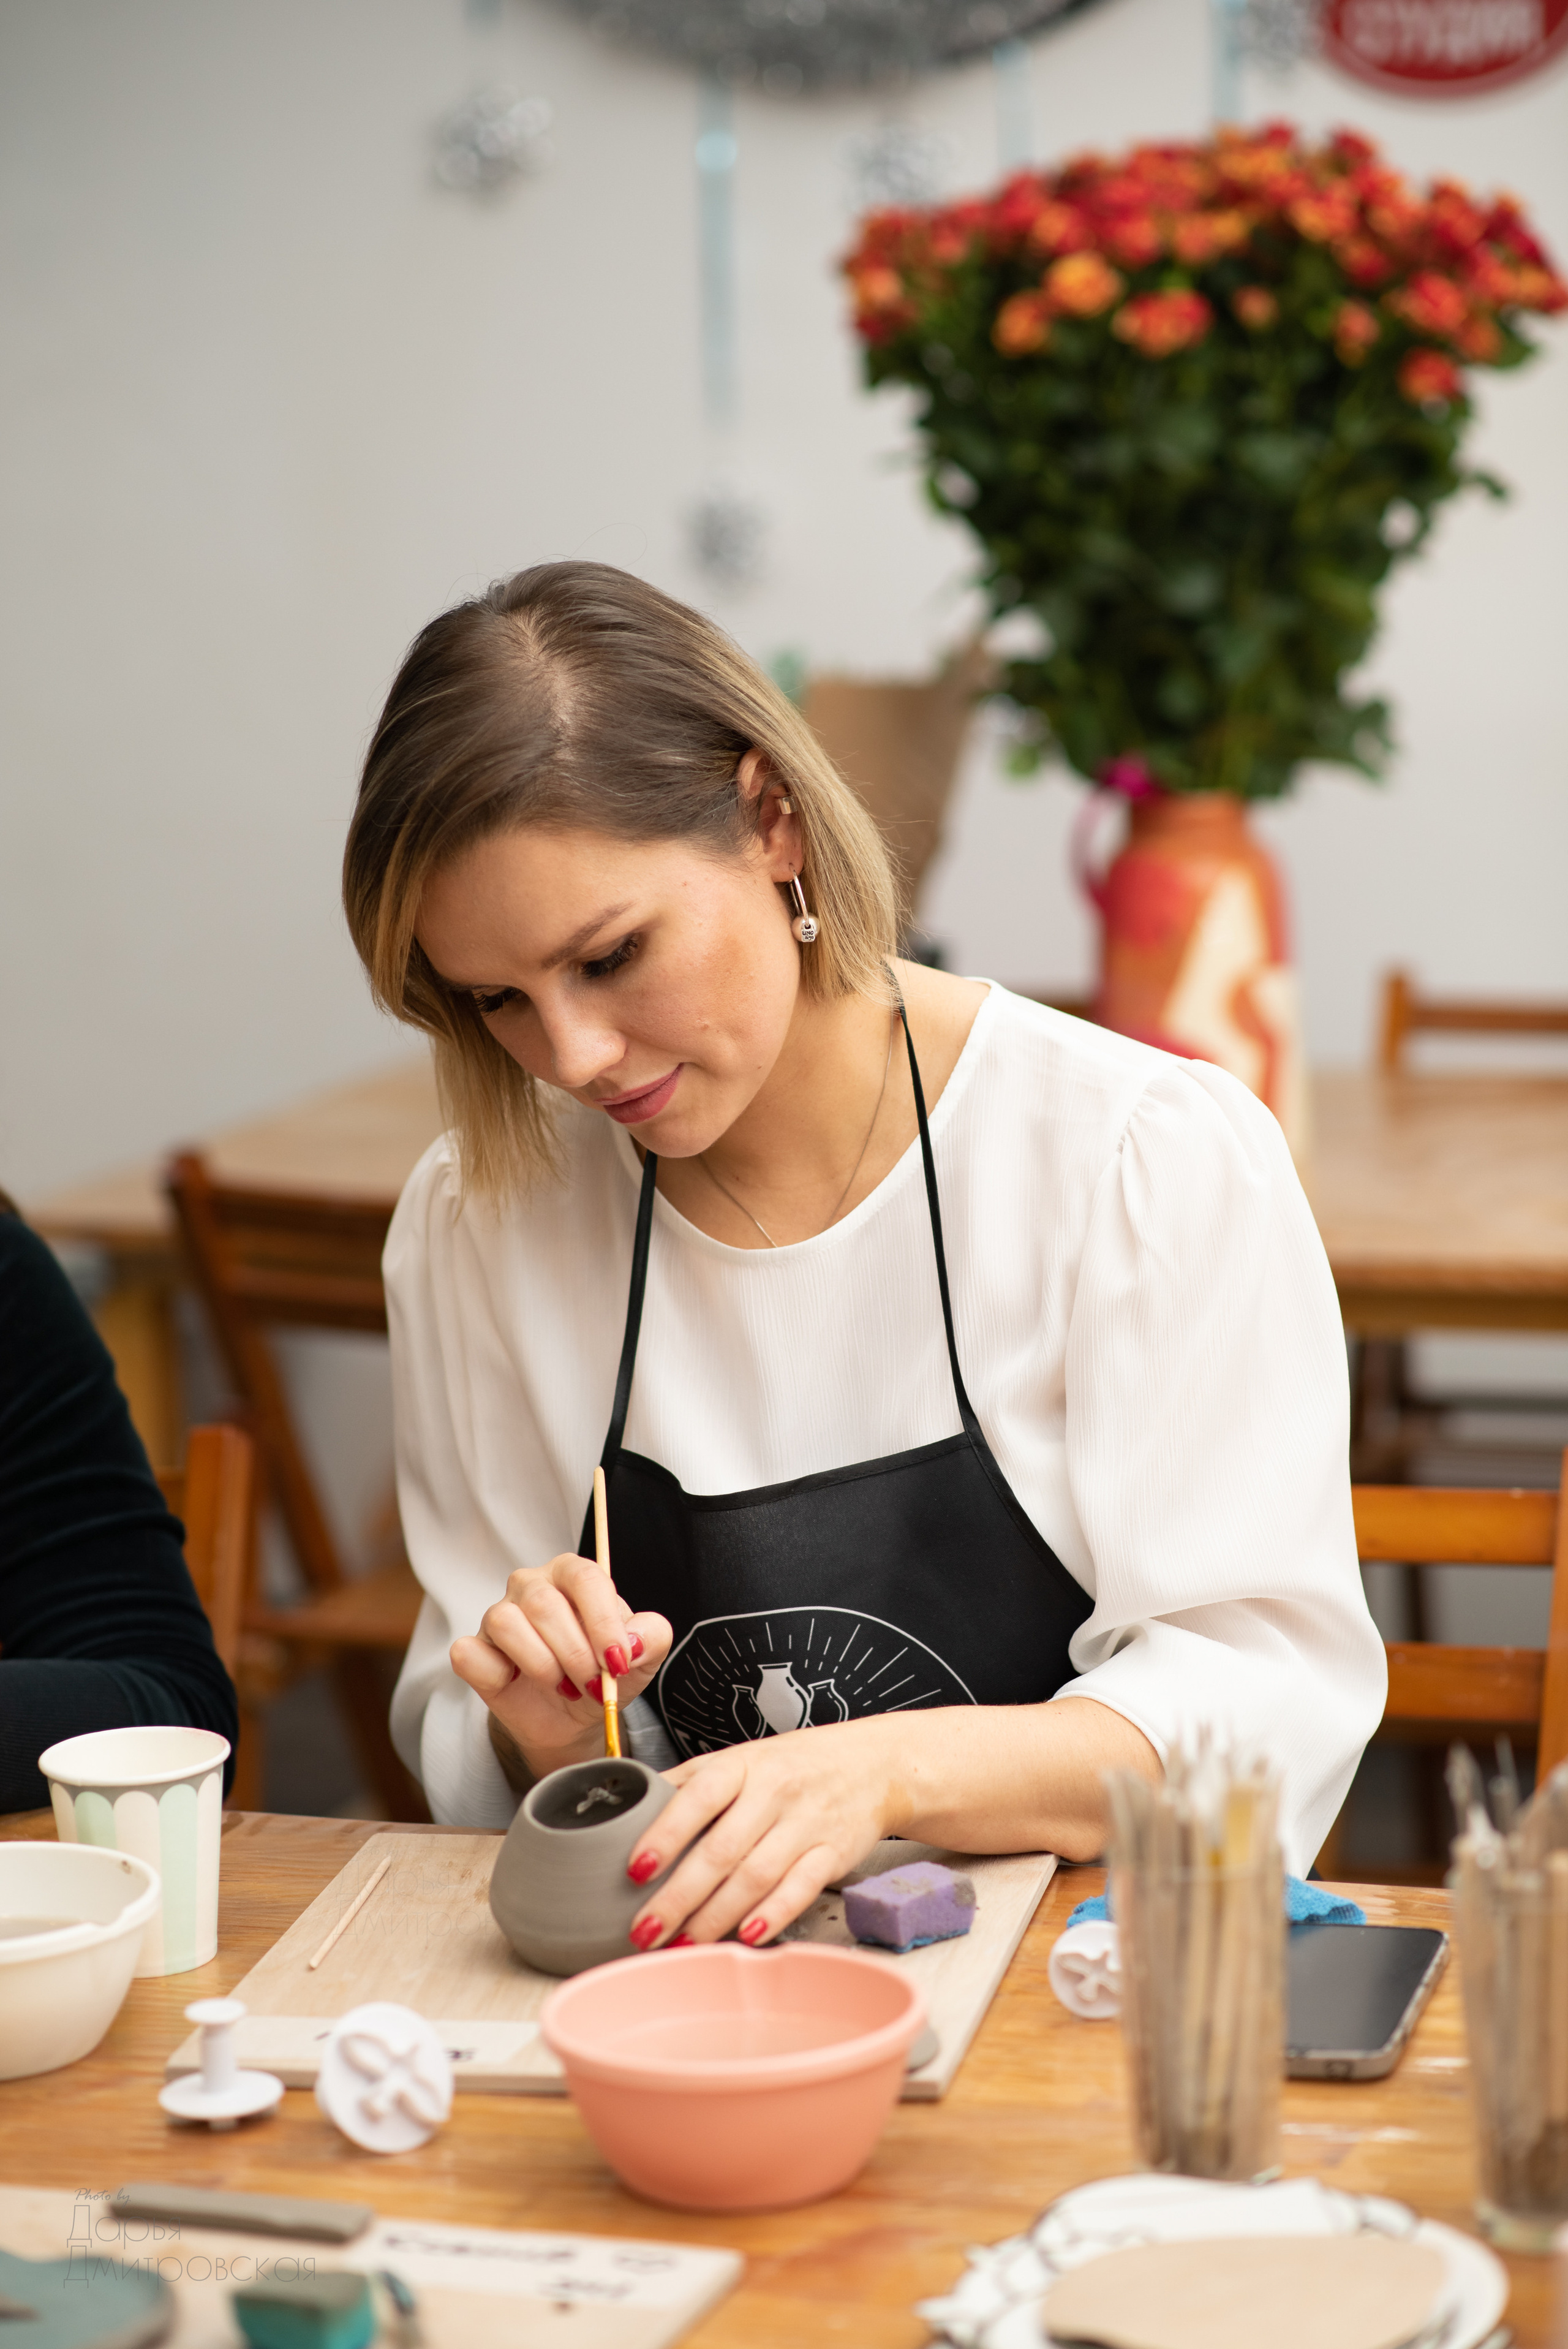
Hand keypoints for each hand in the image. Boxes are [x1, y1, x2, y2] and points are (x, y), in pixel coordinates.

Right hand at [450, 1552, 671, 1780]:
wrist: (571, 1716)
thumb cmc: (603, 1673)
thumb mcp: (642, 1659)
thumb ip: (652, 1637)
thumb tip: (633, 1642)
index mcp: (573, 1574)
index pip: (586, 1579)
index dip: (603, 1623)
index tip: (618, 1663)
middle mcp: (532, 1584)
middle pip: (546, 1605)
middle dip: (576, 1655)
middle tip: (592, 1686)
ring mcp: (498, 1613)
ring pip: (507, 1623)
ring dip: (542, 1666)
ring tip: (563, 1687)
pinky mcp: (473, 1647)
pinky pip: (469, 1652)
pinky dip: (496, 1675)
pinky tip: (516, 1683)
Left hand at [621, 1718, 899, 1950]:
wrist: (871, 1765)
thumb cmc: (792, 1766)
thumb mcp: (740, 1759)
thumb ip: (688, 1783)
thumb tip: (628, 1804)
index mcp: (742, 1765)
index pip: (698, 1798)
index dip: (665, 1834)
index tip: (635, 1869)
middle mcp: (774, 1792)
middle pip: (722, 1849)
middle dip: (679, 1896)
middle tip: (645, 1930)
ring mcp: (806, 1823)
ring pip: (756, 1875)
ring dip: (716, 1916)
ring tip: (682, 1945)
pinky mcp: (832, 1853)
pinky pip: (801, 1888)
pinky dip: (772, 1915)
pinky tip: (745, 1937)